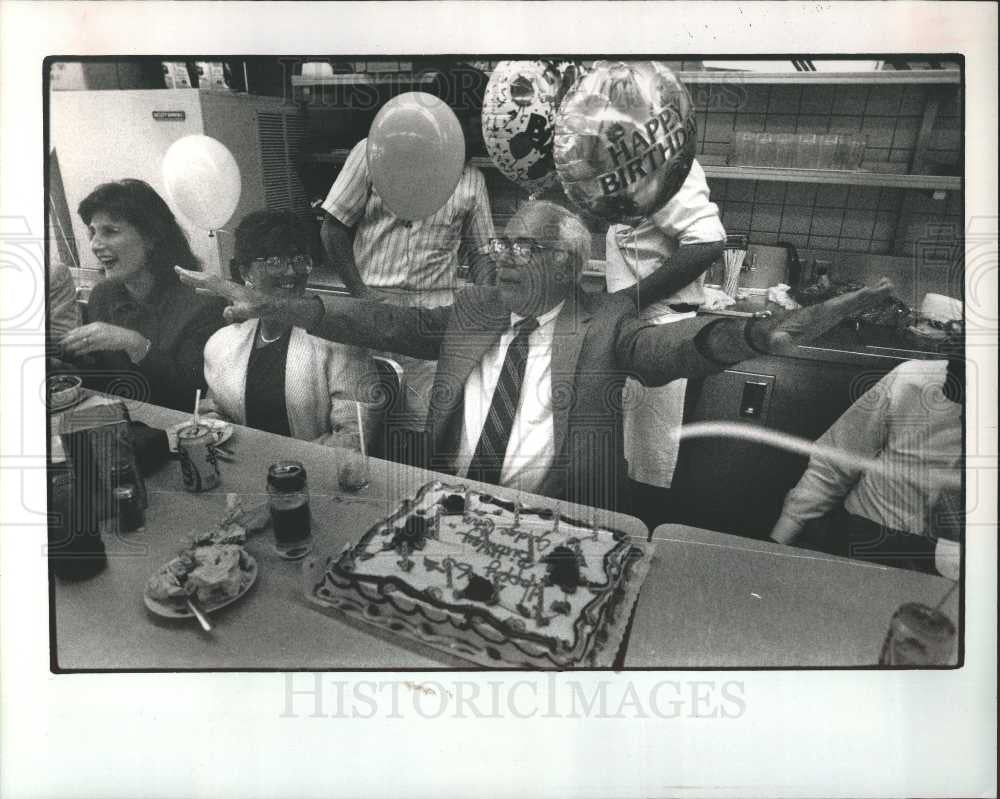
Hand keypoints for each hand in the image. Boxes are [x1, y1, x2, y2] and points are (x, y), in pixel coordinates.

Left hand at [60, 322, 146, 357]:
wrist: (129, 338)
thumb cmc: (116, 334)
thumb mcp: (103, 329)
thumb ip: (92, 331)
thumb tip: (81, 334)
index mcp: (96, 325)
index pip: (79, 329)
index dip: (70, 333)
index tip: (63, 337)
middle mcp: (96, 330)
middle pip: (79, 335)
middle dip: (69, 340)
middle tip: (62, 344)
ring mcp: (99, 337)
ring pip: (83, 342)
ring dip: (74, 346)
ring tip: (67, 349)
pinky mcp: (102, 344)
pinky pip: (89, 348)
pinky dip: (82, 351)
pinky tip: (77, 353)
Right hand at [174, 266, 270, 322]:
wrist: (269, 304)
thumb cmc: (259, 308)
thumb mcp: (248, 311)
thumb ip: (236, 312)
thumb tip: (225, 313)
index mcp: (228, 288)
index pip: (208, 281)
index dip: (194, 278)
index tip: (182, 274)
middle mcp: (227, 285)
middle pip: (206, 278)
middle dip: (191, 274)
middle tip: (176, 269)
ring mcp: (228, 288)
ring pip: (209, 282)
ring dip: (196, 279)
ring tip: (183, 277)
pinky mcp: (230, 293)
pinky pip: (214, 289)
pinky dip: (204, 288)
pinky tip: (198, 291)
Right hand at [749, 278, 893, 355]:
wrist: (770, 342)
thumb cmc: (772, 338)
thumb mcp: (772, 340)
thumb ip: (775, 341)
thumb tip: (776, 341)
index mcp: (818, 319)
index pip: (840, 307)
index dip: (855, 298)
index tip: (870, 290)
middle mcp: (826, 318)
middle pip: (853, 305)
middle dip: (871, 295)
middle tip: (889, 284)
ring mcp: (826, 316)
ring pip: (852, 304)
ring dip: (868, 295)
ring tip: (883, 285)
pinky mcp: (823, 314)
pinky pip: (844, 304)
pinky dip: (856, 297)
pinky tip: (864, 293)